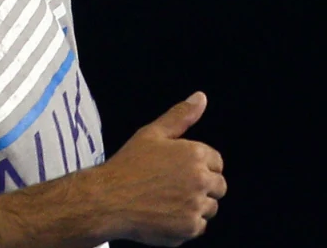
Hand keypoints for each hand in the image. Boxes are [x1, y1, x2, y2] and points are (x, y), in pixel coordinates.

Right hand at [91, 92, 226, 245]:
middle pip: (218, 186)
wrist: (107, 199)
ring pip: (209, 207)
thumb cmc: (127, 165)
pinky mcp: (190, 228)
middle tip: (171, 186)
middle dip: (200, 186)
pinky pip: (198, 226)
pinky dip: (184, 223)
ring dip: (193, 205)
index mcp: (195, 154)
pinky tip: (163, 214)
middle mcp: (201, 180)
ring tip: (165, 200)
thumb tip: (200, 97)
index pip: (216, 162)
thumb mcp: (151, 134)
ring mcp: (196, 206)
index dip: (197, 165)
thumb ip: (180, 116)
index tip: (177, 170)